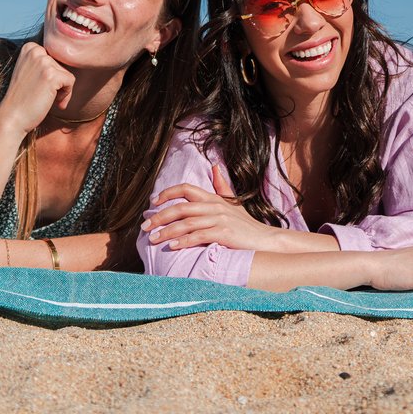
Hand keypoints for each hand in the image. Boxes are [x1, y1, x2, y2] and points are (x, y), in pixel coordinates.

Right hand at [0, 42, 75, 134]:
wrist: (12, 117)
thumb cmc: (22, 97)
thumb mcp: (29, 72)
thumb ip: (43, 62)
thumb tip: (70, 56)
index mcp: (30, 48)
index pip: (55, 57)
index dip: (53, 75)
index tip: (42, 86)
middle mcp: (36, 51)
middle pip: (62, 65)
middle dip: (58, 83)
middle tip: (45, 95)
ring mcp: (43, 62)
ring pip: (67, 74)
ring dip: (62, 90)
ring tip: (48, 100)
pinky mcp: (51, 75)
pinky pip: (71, 81)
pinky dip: (66, 95)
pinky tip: (56, 103)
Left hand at [141, 165, 281, 251]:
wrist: (266, 240)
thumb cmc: (247, 224)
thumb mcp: (233, 203)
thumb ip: (221, 186)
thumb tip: (214, 167)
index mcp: (214, 198)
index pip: (186, 188)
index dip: (168, 193)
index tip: (153, 202)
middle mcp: (215, 206)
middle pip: (181, 207)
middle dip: (160, 216)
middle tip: (145, 226)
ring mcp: (220, 219)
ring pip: (186, 223)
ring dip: (167, 231)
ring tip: (153, 239)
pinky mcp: (224, 233)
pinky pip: (199, 236)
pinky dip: (184, 241)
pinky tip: (173, 246)